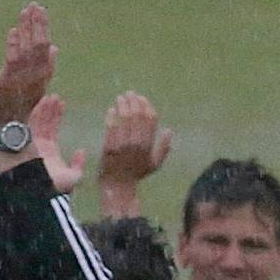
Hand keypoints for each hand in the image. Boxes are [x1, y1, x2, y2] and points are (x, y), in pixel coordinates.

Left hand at [0, 2, 55, 128]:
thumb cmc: (18, 105)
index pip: (46, 45)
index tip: (41, 11)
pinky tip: (13, 31)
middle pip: (41, 44)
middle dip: (39, 24)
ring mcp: (24, 76)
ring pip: (29, 48)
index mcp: (44, 74)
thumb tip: (54, 47)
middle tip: (36, 5)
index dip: (44, 27)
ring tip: (26, 10)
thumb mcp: (36, 84)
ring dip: (27, 28)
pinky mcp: (10, 79)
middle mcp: (37, 74)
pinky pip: (14, 59)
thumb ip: (46, 65)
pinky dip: (14, 45)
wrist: (5, 124)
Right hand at [29, 94, 85, 194]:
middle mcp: (39, 145)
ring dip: (44, 108)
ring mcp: (31, 142)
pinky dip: (37, 111)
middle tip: (56, 96)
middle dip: (50, 109)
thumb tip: (82, 151)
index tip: (62, 104)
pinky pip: (30, 122)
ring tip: (51, 96)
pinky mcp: (25, 140)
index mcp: (50, 152)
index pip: (53, 129)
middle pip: (44, 122)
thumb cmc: (55, 186)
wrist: (40, 190)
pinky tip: (43, 101)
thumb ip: (78, 165)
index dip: (57, 116)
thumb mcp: (73, 177)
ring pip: (38, 120)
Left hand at [99, 90, 173, 215]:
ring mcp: (123, 146)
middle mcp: (137, 144)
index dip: (146, 106)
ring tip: (120, 98)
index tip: (141, 98)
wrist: (119, 185)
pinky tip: (112, 110)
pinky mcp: (109, 147)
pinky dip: (112, 116)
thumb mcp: (155, 164)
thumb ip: (164, 148)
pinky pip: (111, 128)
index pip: (150, 120)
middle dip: (133, 101)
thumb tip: (170, 131)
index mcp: (149, 146)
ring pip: (124, 119)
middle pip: (137, 116)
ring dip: (122, 105)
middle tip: (129, 94)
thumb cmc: (137, 173)